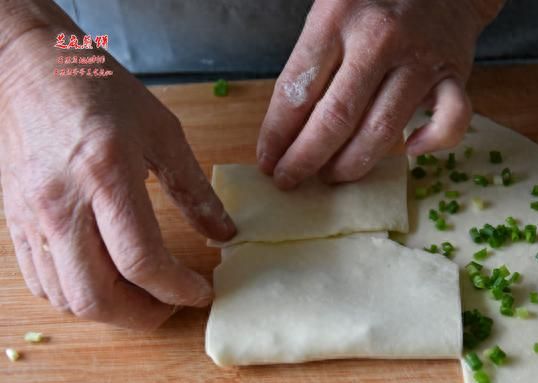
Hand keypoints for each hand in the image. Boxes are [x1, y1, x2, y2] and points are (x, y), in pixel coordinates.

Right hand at [0, 25, 234, 328]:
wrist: (28, 67)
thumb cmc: (99, 90)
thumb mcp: (162, 131)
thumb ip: (193, 188)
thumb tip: (224, 232)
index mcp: (105, 176)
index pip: (141, 260)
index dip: (178, 288)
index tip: (202, 291)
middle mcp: (61, 205)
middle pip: (98, 295)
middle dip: (144, 316)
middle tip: (173, 305)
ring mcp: (31, 217)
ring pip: (66, 297)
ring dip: (111, 311)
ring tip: (144, 297)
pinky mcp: (15, 220)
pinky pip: (40, 280)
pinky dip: (76, 295)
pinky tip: (103, 282)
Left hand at [257, 0, 501, 187]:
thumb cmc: (373, 2)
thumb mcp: (329, 13)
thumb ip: (310, 63)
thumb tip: (286, 130)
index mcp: (335, 18)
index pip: (297, 91)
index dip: (276, 135)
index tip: (267, 161)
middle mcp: (379, 39)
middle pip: (335, 118)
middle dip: (305, 160)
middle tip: (289, 179)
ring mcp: (420, 58)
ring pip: (382, 131)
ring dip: (351, 165)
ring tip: (330, 176)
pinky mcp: (455, 73)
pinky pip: (450, 121)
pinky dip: (430, 144)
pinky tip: (410, 150)